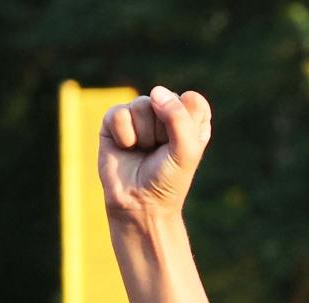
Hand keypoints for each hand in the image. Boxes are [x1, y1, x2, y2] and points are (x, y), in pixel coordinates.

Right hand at [99, 86, 212, 223]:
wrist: (139, 204)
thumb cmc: (167, 181)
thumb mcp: (186, 152)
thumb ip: (179, 118)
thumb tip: (155, 92)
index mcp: (191, 120)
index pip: (193, 101)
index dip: (186, 124)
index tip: (182, 149)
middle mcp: (165, 113)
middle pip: (165, 99)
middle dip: (162, 131)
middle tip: (160, 153)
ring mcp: (139, 114)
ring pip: (141, 105)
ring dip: (143, 135)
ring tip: (143, 151)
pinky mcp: (115, 119)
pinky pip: (119, 113)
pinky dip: (124, 136)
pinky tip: (126, 149)